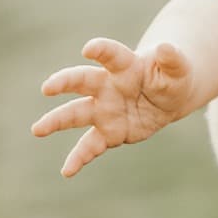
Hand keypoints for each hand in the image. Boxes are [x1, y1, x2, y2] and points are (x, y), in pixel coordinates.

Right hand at [34, 37, 194, 176]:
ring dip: (57, 121)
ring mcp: (104, 110)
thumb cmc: (171, 76)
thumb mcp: (179, 68)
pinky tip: (67, 171)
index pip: (111, 55)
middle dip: (64, 82)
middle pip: (82, 81)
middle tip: (47, 87)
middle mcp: (107, 86)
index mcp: (125, 65)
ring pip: (76, 113)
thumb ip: (173, 59)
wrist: (169, 98)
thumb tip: (167, 47)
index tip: (89, 48)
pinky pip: (90, 146)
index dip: (101, 50)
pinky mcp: (108, 133)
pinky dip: (78, 158)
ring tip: (38, 129)